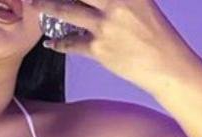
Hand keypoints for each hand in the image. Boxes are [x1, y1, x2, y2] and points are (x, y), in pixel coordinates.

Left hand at [26, 0, 201, 94]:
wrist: (166, 64)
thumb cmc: (155, 34)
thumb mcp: (141, 4)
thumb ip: (117, 0)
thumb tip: (95, 2)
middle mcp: (115, 3)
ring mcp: (105, 26)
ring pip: (66, 11)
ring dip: (47, 6)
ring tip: (35, 4)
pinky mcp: (99, 48)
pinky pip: (71, 43)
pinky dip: (58, 43)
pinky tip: (51, 43)